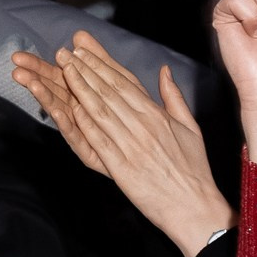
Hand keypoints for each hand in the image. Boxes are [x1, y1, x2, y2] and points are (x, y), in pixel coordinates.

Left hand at [12, 31, 229, 251]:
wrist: (194, 206)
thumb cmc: (193, 169)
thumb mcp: (190, 127)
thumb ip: (174, 97)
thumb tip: (164, 71)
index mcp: (157, 115)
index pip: (124, 83)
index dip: (101, 65)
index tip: (83, 50)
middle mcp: (143, 126)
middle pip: (108, 91)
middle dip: (84, 69)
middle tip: (65, 52)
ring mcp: (131, 146)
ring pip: (100, 110)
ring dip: (79, 88)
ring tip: (63, 69)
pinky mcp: (122, 168)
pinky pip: (99, 140)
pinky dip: (83, 122)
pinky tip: (69, 106)